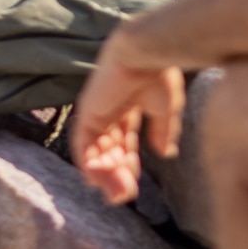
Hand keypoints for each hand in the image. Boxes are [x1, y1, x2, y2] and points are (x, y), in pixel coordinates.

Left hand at [73, 43, 186, 205]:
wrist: (147, 52)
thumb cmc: (158, 72)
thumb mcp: (165, 108)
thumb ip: (162, 131)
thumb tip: (165, 154)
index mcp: (128, 106)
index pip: (123, 143)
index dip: (127, 165)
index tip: (134, 187)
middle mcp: (109, 111)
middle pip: (108, 151)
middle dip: (116, 176)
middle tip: (125, 197)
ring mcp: (96, 112)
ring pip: (95, 153)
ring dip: (104, 176)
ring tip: (117, 195)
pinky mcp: (87, 113)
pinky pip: (82, 146)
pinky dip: (88, 165)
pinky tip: (98, 182)